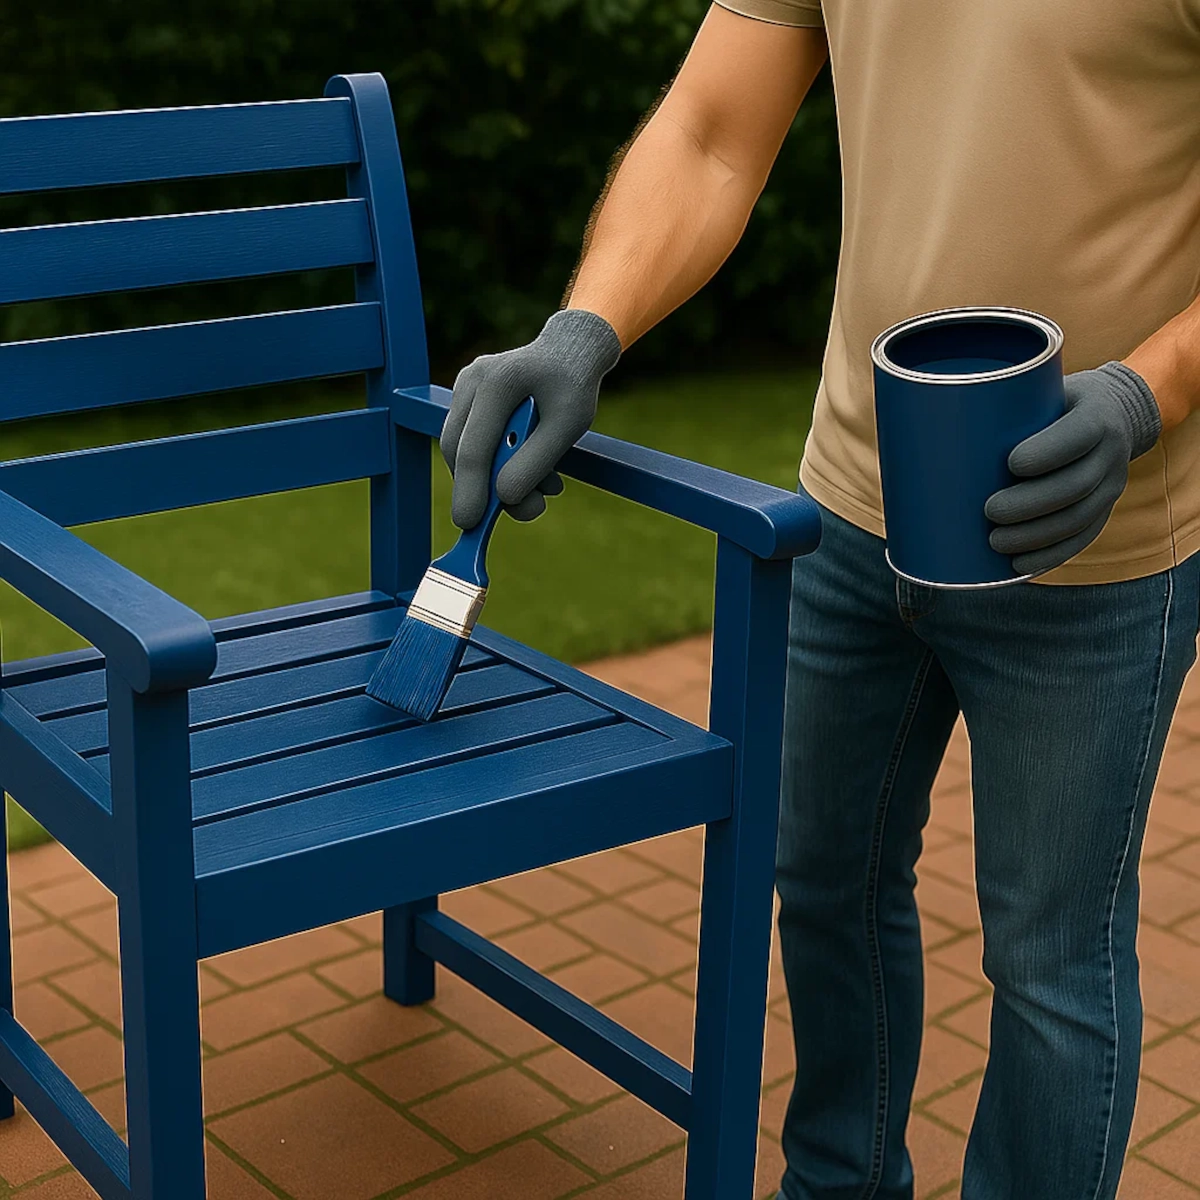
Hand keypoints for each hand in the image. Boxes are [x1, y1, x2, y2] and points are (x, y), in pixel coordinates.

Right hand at [440, 309, 621, 528]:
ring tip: (546, 487)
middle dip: (485, 488)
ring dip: (497, 477)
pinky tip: (534, 470)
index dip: (471, 490)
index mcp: (497, 381)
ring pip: (463, 448)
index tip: (469, 524)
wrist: (571, 351)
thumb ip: (536, 462)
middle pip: (459, 450)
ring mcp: (465, 386)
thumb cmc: (574, 387)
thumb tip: (504, 498)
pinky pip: (472, 439)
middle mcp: (472, 380)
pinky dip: (498, 462)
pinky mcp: (468, 397)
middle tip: (526, 510)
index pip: (474, 448)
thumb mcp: (568, 426)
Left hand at [985, 362, 1161, 575]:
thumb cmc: (1054, 402)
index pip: (1078, 435)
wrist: (1114, 414)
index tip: (1011, 463)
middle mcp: (1110, 451)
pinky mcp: (1104, 509)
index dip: (1047, 453)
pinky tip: (1020, 565)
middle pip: (1074, 485)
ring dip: (1036, 536)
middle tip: (989, 511)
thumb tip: (928, 415)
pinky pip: (1082, 538)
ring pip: (1078, 518)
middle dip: (1030, 504)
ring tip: (996, 542)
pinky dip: (1050, 555)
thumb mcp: (1041, 390)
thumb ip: (1003, 403)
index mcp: (1096, 416)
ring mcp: (1111, 484)